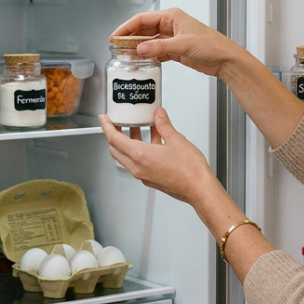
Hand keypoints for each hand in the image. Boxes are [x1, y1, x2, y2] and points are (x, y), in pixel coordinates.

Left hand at [100, 108, 219, 205]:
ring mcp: (143, 175)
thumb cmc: (190, 170)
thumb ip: (164, 125)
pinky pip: (137, 163)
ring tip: (137, 128)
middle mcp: (138, 167)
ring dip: (127, 142)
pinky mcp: (150, 179)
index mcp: (141, 155)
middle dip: (114, 135)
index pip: (115, 139)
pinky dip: (138, 150)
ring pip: (126, 157)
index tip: (104, 119)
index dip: (107, 127)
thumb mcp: (177, 140)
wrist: (199, 189)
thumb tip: (158, 115)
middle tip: (117, 123)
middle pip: (116, 150)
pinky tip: (152, 141)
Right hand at [110, 8, 241, 77]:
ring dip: (138, 47)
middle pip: (143, 29)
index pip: (142, 19)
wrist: (225, 59)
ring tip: (126, 55)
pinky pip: (156, 50)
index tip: (115, 36)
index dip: (127, 27)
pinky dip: (148, 55)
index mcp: (172, 16)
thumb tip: (140, 49)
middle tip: (117, 47)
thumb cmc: (212, 45)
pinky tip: (141, 60)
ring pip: (149, 40)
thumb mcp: (183, 45)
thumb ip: (159, 47)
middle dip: (130, 37)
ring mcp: (172, 37)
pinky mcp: (175, 49)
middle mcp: (171, 25)